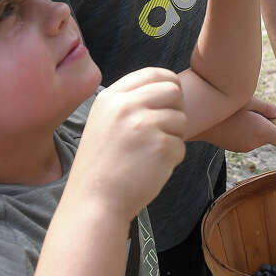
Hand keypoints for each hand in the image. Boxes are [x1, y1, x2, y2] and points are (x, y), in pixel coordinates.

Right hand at [70, 68, 185, 219]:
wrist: (94, 202)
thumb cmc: (102, 165)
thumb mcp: (104, 122)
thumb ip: (129, 102)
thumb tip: (168, 88)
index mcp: (112, 97)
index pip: (153, 73)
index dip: (168, 84)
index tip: (169, 100)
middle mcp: (127, 106)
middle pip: (173, 90)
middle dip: (175, 110)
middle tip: (163, 131)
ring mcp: (144, 125)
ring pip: (181, 119)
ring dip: (174, 137)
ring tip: (150, 154)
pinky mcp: (161, 147)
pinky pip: (181, 145)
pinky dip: (172, 159)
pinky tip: (151, 169)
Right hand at [193, 97, 275, 150]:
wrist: (197, 116)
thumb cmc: (224, 103)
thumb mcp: (249, 100)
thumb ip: (268, 109)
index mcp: (261, 131)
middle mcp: (254, 143)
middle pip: (271, 138)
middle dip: (268, 126)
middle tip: (255, 111)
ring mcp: (243, 147)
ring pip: (259, 139)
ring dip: (256, 129)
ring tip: (242, 114)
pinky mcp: (234, 148)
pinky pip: (247, 140)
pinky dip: (245, 132)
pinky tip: (234, 121)